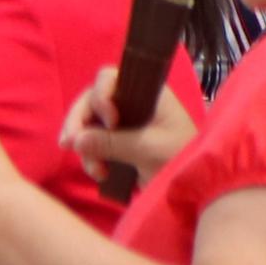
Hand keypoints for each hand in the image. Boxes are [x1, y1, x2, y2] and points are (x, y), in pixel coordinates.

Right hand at [59, 62, 197, 186]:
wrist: (196, 186)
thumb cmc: (180, 158)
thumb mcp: (147, 149)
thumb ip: (111, 142)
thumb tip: (74, 141)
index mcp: (145, 92)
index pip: (110, 78)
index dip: (101, 97)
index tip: (110, 122)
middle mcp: (131, 102)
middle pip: (91, 100)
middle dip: (79, 123)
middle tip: (69, 145)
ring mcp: (123, 122)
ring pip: (88, 124)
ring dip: (84, 146)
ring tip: (96, 171)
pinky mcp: (118, 143)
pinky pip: (93, 142)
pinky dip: (90, 156)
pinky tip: (99, 173)